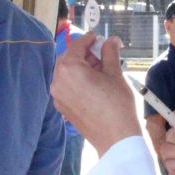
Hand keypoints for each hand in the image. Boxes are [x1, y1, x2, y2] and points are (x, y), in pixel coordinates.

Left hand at [51, 32, 140, 155]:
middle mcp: (58, 81)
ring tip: (100, 70)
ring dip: (80, 67)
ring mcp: (58, 95)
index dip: (88, 39)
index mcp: (70, 69)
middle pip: (68, 58)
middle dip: (84, 54)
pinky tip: (93, 83)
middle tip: (102, 53)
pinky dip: (76, 80)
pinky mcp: (61, 107)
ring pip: (66, 72)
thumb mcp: (115, 74)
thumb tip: (111, 40)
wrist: (115, 137)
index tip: (97, 37)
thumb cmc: (117, 105)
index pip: (77, 46)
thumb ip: (110, 53)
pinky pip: (66, 86)